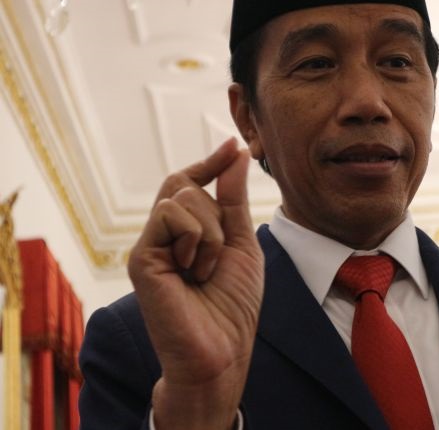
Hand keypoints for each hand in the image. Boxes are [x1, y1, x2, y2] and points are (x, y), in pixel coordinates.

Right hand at [128, 138, 263, 429]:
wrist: (222, 347)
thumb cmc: (233, 303)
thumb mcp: (242, 242)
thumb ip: (233, 199)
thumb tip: (235, 152)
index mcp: (187, 231)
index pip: (189, 183)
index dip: (210, 163)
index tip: (233, 145)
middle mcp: (164, 235)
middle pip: (185, 184)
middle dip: (217, 212)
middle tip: (219, 256)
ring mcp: (150, 244)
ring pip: (181, 198)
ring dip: (212, 232)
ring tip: (206, 271)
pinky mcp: (140, 257)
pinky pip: (171, 215)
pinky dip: (197, 239)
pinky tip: (193, 272)